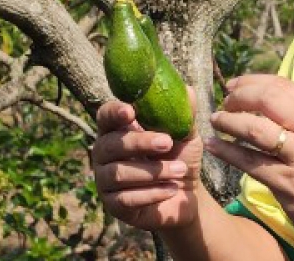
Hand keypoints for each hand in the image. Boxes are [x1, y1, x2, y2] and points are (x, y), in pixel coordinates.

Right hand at [91, 88, 203, 231]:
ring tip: (180, 170)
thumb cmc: (180, 157)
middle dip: (140, 143)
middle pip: (110, 144)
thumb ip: (184, 114)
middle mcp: (104, 153)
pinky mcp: (112, 205)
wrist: (186, 196)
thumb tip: (188, 90)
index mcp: (118, 130)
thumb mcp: (186, 135)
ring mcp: (105, 180)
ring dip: (153, 171)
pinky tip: (172, 189)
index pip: (105, 115)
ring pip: (119, 173)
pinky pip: (126, 198)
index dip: (114, 112)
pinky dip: (152, 193)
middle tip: (167, 143)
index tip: (130, 111)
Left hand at [205, 74, 293, 255]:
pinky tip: (214, 147)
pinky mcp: (287, 184)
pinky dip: (227, 152)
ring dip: (228, 121)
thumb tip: (269, 98)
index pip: (284, 85)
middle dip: (240, 97)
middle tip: (225, 102)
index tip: (235, 85)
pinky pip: (250, 163)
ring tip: (216, 120)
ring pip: (254, 129)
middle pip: (268, 99)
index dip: (254, 81)